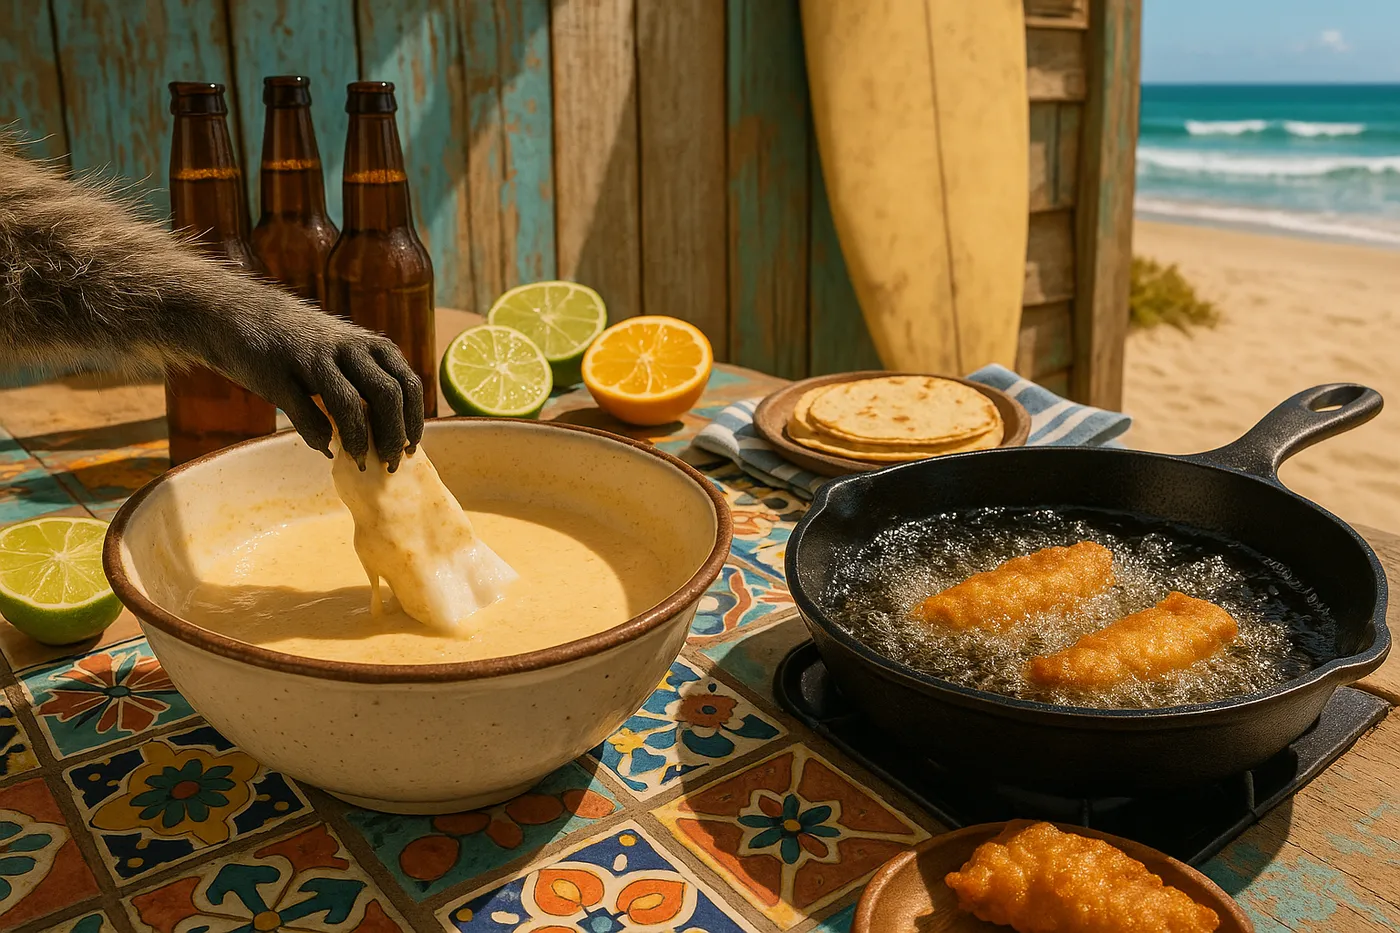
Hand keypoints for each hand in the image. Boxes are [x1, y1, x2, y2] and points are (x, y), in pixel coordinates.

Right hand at [227, 313, 424, 470]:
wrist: (237, 313)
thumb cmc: (301, 345)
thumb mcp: (344, 355)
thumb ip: (367, 384)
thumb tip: (387, 436)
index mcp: (371, 346)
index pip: (409, 385)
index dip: (413, 421)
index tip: (411, 449)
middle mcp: (348, 347)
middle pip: (388, 395)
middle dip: (393, 436)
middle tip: (389, 464)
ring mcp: (313, 357)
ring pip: (351, 403)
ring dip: (359, 440)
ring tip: (360, 463)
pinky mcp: (279, 372)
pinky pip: (305, 410)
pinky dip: (318, 435)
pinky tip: (325, 449)